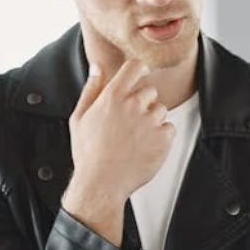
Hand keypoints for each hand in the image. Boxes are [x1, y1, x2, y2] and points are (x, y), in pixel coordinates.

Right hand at [63, 59, 174, 243]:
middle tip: (130, 122)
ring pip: (161, 110)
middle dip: (143, 102)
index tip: (140, 75)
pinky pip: (169, 128)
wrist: (101, 183)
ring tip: (135, 137)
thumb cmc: (88, 153)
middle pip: (150, 90)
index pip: (135, 67)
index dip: (139, 70)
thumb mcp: (80, 117)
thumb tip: (97, 67)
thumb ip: (92, 88)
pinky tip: (145, 146)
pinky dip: (161, 136)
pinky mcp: (163, 138)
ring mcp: (150, 122)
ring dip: (152, 120)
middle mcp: (133, 106)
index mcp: (112, 97)